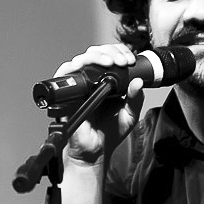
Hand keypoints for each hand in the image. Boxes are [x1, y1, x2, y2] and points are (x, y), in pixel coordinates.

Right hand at [54, 44, 145, 164]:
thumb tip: (138, 81)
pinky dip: (74, 66)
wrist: (95, 152)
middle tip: (122, 61)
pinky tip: (87, 67)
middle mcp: (91, 81)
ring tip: (110, 63)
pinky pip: (65, 73)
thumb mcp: (129, 115)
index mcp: (106, 83)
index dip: (119, 52)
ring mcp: (79, 87)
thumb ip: (136, 99)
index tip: (130, 60)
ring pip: (81, 59)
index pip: (109, 57)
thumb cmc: (109, 134)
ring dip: (96, 56)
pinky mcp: (67, 94)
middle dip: (110, 51)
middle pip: (95, 53)